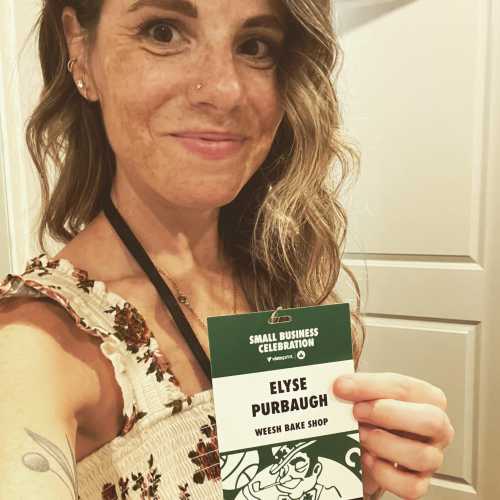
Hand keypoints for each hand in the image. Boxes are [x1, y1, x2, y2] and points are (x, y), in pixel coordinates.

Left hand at [333, 372, 454, 499]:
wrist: (371, 444)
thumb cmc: (376, 415)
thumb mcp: (370, 395)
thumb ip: (359, 389)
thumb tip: (342, 386)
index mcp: (429, 398)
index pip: (405, 388)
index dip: (370, 386)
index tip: (342, 386)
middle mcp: (437, 428)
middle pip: (431, 421)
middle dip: (388, 414)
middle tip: (357, 411)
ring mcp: (432, 457)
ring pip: (421, 456)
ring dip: (382, 444)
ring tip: (359, 435)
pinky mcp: (420, 483)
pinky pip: (411, 487)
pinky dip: (385, 474)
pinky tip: (368, 459)